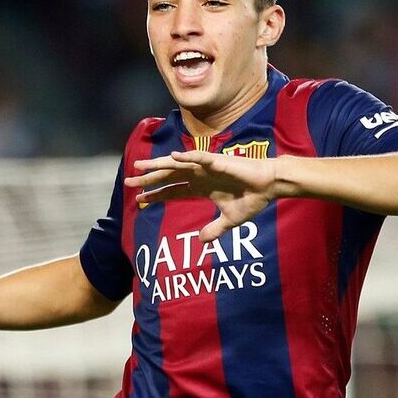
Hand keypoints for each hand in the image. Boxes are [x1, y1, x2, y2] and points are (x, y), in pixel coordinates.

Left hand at [125, 150, 277, 240]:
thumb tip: (201, 242)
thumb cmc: (252, 200)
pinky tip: (173, 157)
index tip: (139, 200)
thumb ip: (214, 230)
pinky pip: (200, 157)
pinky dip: (187, 156)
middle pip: (168, 176)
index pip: (172, 191)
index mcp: (201, 187)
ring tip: (140, 166)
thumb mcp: (230, 221)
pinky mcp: (219, 162)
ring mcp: (207, 167)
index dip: (156, 195)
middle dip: (148, 179)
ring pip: (177, 165)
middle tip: (128, 181)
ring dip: (158, 165)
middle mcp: (199, 175)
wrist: (270, 186)